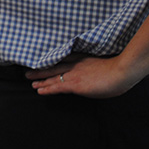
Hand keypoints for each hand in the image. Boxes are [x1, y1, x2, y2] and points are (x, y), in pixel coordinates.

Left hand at [26, 56, 141, 97]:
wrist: (120, 71)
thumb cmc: (115, 68)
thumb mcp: (98, 63)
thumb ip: (89, 67)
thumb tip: (86, 73)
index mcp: (80, 58)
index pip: (61, 59)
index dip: (50, 62)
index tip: (41, 62)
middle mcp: (73, 64)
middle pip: (52, 67)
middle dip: (40, 71)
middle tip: (29, 73)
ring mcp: (72, 74)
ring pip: (52, 77)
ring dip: (40, 80)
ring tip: (31, 82)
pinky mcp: (74, 84)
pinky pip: (57, 87)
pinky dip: (47, 88)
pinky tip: (39, 90)